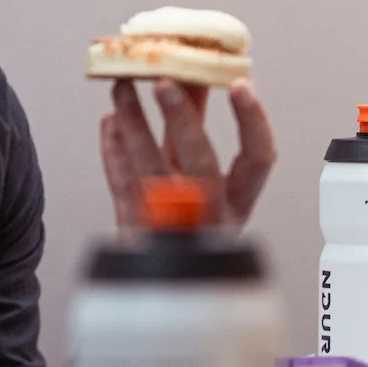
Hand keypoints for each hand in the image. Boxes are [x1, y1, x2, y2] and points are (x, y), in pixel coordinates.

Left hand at [99, 77, 275, 227]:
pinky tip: (110, 122)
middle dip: (183, 119)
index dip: (252, 122)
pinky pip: (123, 187)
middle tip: (166, 81)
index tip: (239, 85)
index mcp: (236, 204)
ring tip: (123, 88)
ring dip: (136, 123)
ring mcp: (171, 226)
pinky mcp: (135, 233)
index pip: (258, 160)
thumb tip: (185, 80)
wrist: (159, 286)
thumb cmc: (182, 225)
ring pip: (152, 170)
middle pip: (201, 164)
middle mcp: (210, 216)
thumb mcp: (201, 181)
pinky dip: (114, 151)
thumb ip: (193, 137)